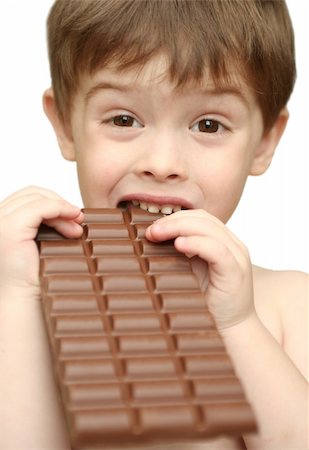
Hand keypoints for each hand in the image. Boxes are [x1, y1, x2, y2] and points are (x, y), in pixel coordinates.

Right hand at [0, 186, 83, 296]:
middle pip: (31, 193)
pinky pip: (40, 206)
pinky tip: (74, 218)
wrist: (25, 299)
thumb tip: (72, 211)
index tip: (73, 216)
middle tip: (78, 220)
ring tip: (77, 228)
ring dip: (62, 208)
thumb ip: (46, 225)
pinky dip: (60, 208)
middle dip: (58, 203)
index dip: (52, 202)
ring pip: (36, 197)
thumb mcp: (41, 242)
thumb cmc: (34, 276)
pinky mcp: (9, 229)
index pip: (26, 198)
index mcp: (1, 221)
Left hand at [146, 209, 254, 329]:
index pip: (201, 218)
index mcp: (224, 242)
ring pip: (209, 229)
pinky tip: (179, 245)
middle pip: (203, 219)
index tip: (153, 228)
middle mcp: (234, 246)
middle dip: (173, 221)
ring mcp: (237, 257)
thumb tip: (154, 236)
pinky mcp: (236, 272)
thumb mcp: (193, 270)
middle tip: (151, 231)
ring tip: (157, 235)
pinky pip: (217, 250)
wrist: (231, 330)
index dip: (176, 218)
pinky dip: (196, 243)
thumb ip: (182, 252)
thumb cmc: (209, 302)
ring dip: (179, 228)